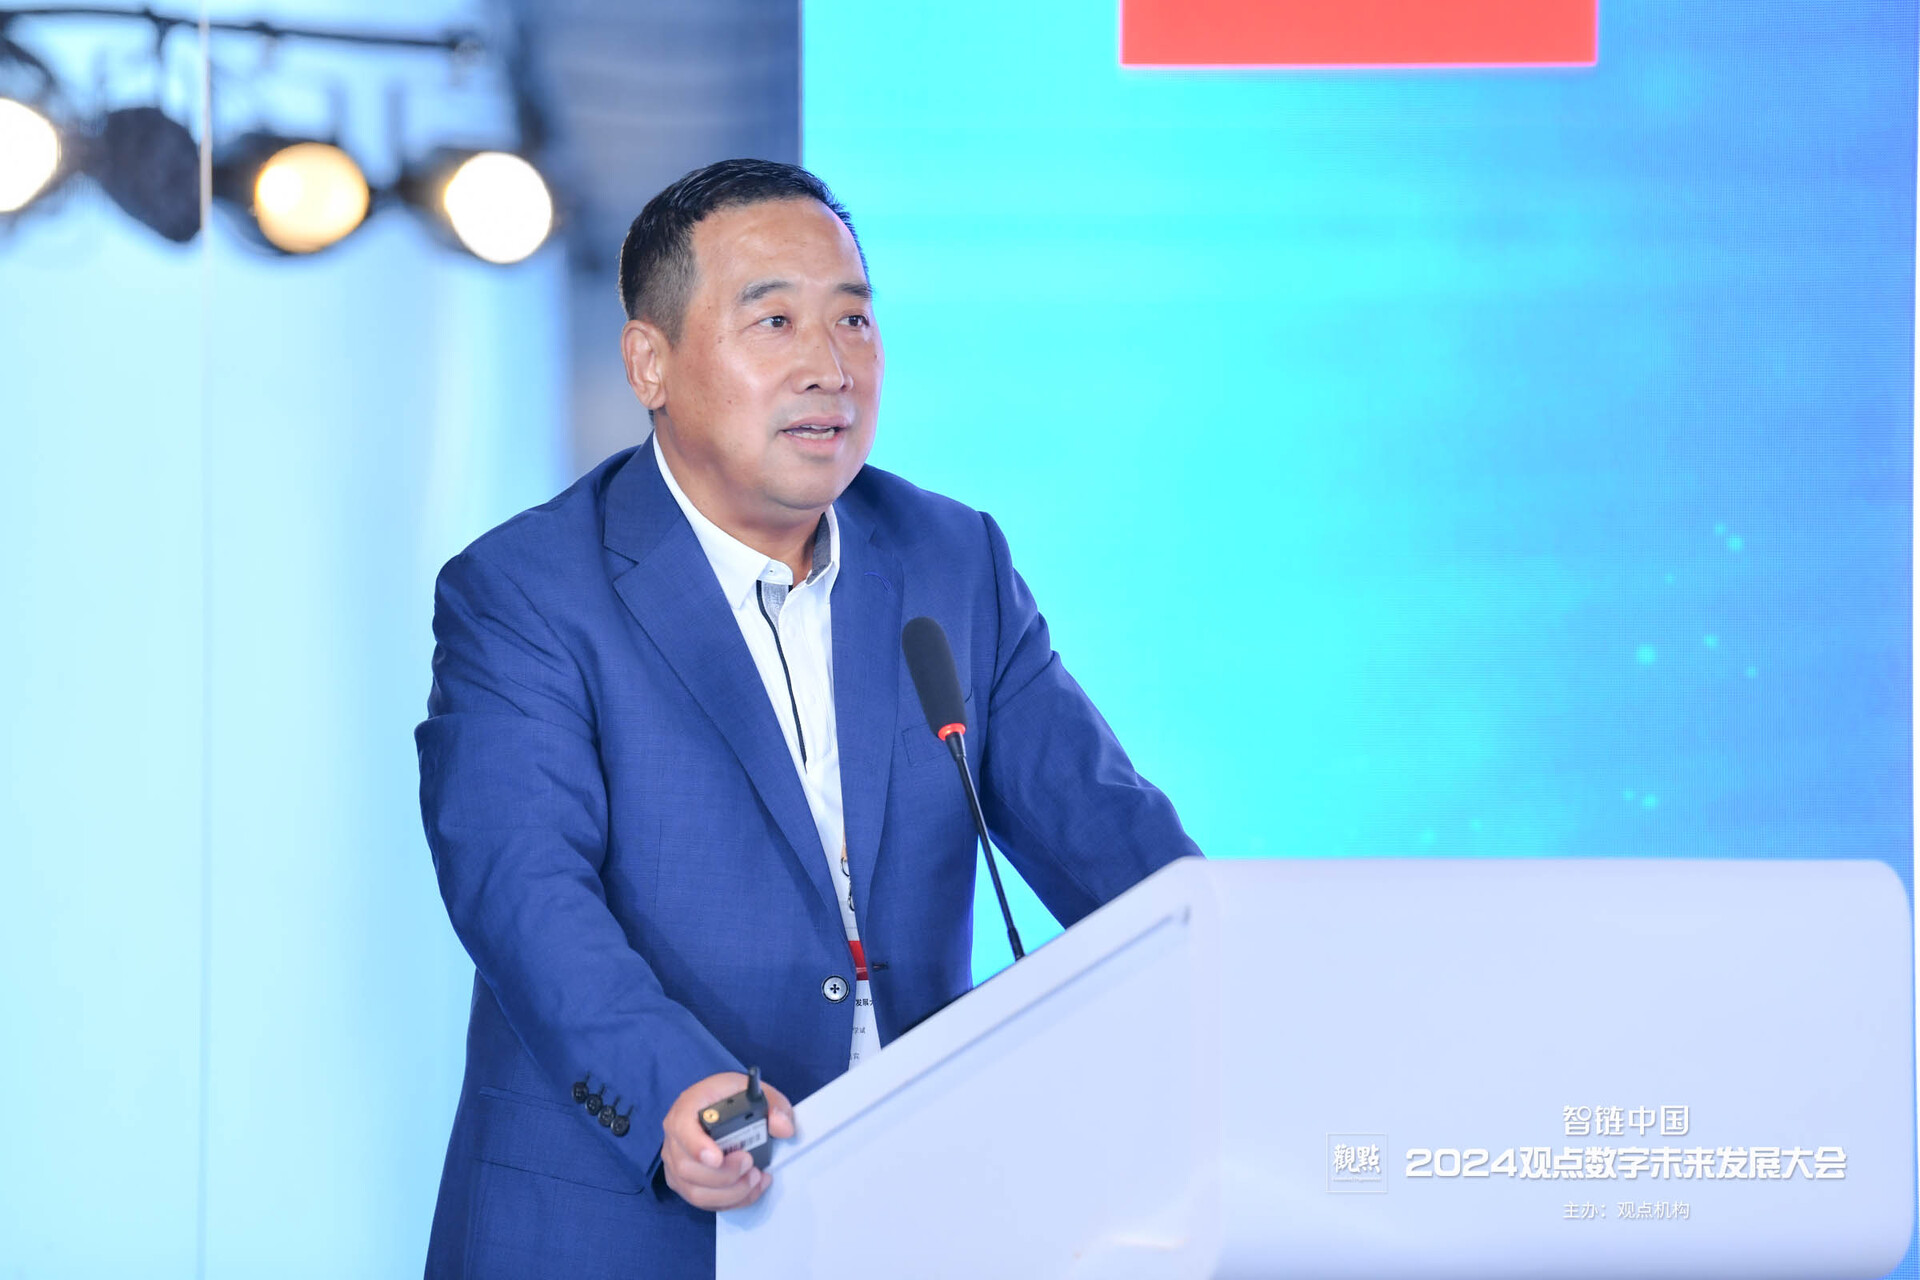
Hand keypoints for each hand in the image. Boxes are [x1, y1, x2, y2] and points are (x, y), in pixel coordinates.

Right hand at [660, 1071, 795, 1210]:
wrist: (714, 1108)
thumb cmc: (727, 1098)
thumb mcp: (751, 1090)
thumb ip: (772, 1104)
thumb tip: (784, 1128)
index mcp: (686, 1109)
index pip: (681, 1129)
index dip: (697, 1147)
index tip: (717, 1158)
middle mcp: (674, 1140)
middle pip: (688, 1168)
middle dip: (724, 1175)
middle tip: (750, 1164)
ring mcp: (676, 1165)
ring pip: (695, 1192)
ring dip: (730, 1192)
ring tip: (755, 1178)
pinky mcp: (685, 1184)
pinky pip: (704, 1202)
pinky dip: (731, 1201)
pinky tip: (751, 1189)